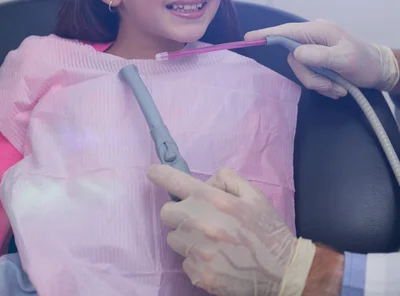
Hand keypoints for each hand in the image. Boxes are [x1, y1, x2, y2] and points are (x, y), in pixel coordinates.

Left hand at [147, 165, 314, 295]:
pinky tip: (216, 258)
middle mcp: (201, 225)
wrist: (282, 271)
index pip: (176, 182)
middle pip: (166, 213)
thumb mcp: (252, 193)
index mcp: (214, 201)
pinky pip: (184, 262)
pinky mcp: (200, 275)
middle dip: (179, 212)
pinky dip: (195, 259)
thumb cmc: (267, 228)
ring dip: (186, 237)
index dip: (159, 174)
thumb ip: (224, 179)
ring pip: (174, 239)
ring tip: (210, 240)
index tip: (152, 172)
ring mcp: (199, 252)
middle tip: (197, 216)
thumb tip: (203, 183)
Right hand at [245, 19, 398, 98]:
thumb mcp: (344, 59)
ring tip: (338, 88)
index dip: (267, 35)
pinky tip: (337, 87)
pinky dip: (323, 85)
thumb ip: (319, 56)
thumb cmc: (364, 62)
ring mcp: (314, 50)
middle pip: (293, 58)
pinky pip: (309, 75)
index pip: (286, 31)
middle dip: (311, 77)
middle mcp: (313, 37)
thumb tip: (295, 53)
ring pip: (301, 70)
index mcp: (318, 30)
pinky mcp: (317, 61)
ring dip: (320, 84)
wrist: (379, 70)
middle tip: (331, 86)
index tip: (249, 38)